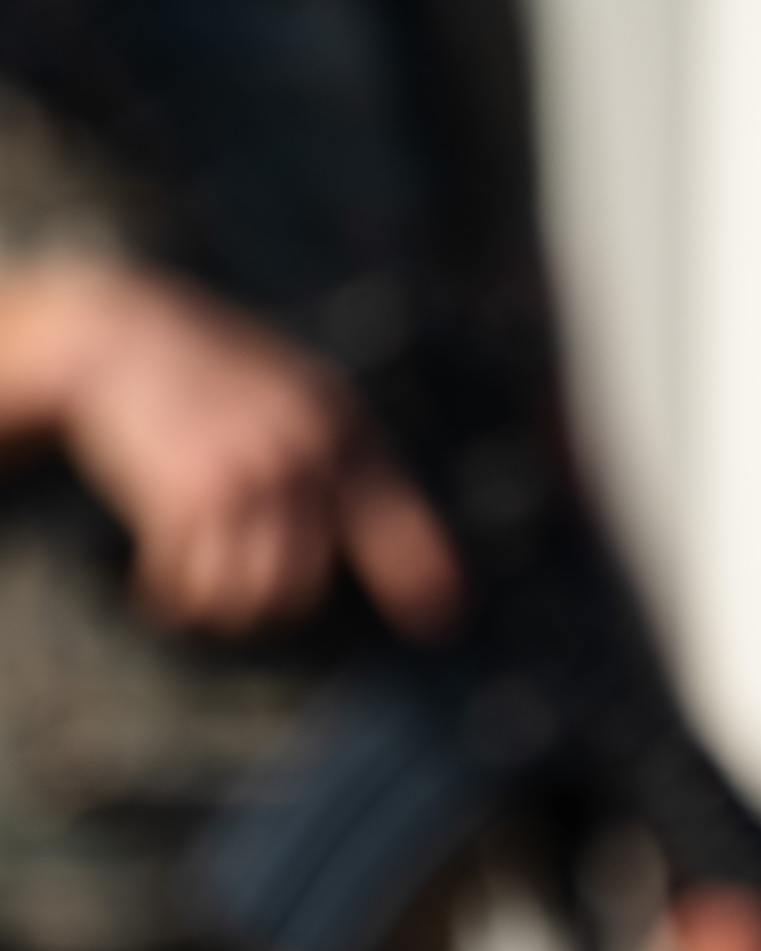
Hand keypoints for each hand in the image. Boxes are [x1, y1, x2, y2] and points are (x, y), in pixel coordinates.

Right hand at [0, 259, 460, 637]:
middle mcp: (306, 456)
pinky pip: (190, 585)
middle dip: (277, 606)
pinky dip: (172, 599)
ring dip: (224, 610)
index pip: (399, 518)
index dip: (423, 575)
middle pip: (310, 584)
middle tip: (247, 598)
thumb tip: (360, 521)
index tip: (446, 622)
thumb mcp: (299, 389)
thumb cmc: (216, 365)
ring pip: (255, 595)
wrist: (125, 328)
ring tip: (203, 598)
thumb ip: (334, 448)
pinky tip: (161, 588)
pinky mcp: (182, 493)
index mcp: (344, 430)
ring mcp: (247, 475)